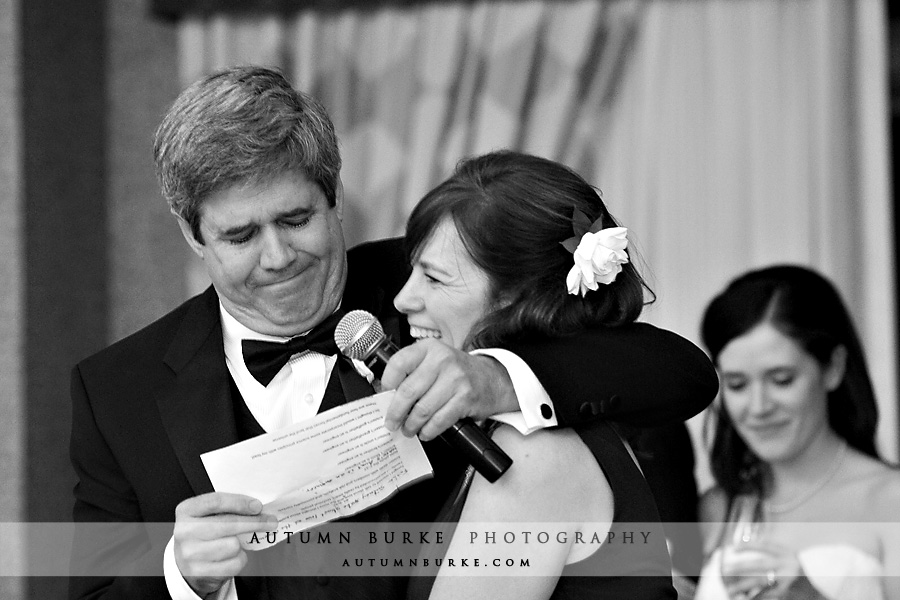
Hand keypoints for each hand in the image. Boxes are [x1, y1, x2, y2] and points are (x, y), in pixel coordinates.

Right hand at [173, 492, 277, 596]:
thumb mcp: (205, 515)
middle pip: (229, 523)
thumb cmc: (201, 534)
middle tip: (270, 521)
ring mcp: (190, 554)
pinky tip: (230, 557)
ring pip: (233, 545)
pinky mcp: (200, 572)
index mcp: (186, 511)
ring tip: (232, 544)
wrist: (185, 562)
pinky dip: (238, 559)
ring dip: (240, 544)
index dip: (240, 503)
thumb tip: (257, 509)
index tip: (257, 506)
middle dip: (255, 522)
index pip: (216, 502)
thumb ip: (225, 508)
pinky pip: (234, 563)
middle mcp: (185, 532)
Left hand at [380, 339, 516, 440]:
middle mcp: (442, 360)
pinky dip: (428, 430)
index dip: (387, 384)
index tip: (383, 398)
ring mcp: (455, 379)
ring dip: (411, 425)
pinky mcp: (465, 398)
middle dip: (396, 413)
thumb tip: (387, 397)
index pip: (399, 363)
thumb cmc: (456, 372)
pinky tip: (425, 432)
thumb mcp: (434, 361)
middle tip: (391, 423)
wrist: (490, 378)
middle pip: (408, 391)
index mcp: (429, 348)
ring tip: (408, 429)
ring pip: (422, 409)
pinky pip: (439, 420)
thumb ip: (412, 372)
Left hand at [720, 541, 802, 599]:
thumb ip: (774, 553)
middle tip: (725, 570)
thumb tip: (747, 545)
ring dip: (744, 587)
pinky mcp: (788, 594)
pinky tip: (744, 598)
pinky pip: (767, 596)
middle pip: (760, 564)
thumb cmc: (799, 573)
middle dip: (741, 567)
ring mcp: (788, 581)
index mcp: (787, 554)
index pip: (766, 546)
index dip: (749, 545)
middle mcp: (788, 566)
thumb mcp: (790, 558)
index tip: (734, 547)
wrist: (820, 590)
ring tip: (730, 590)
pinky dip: (755, 598)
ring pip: (761, 583)